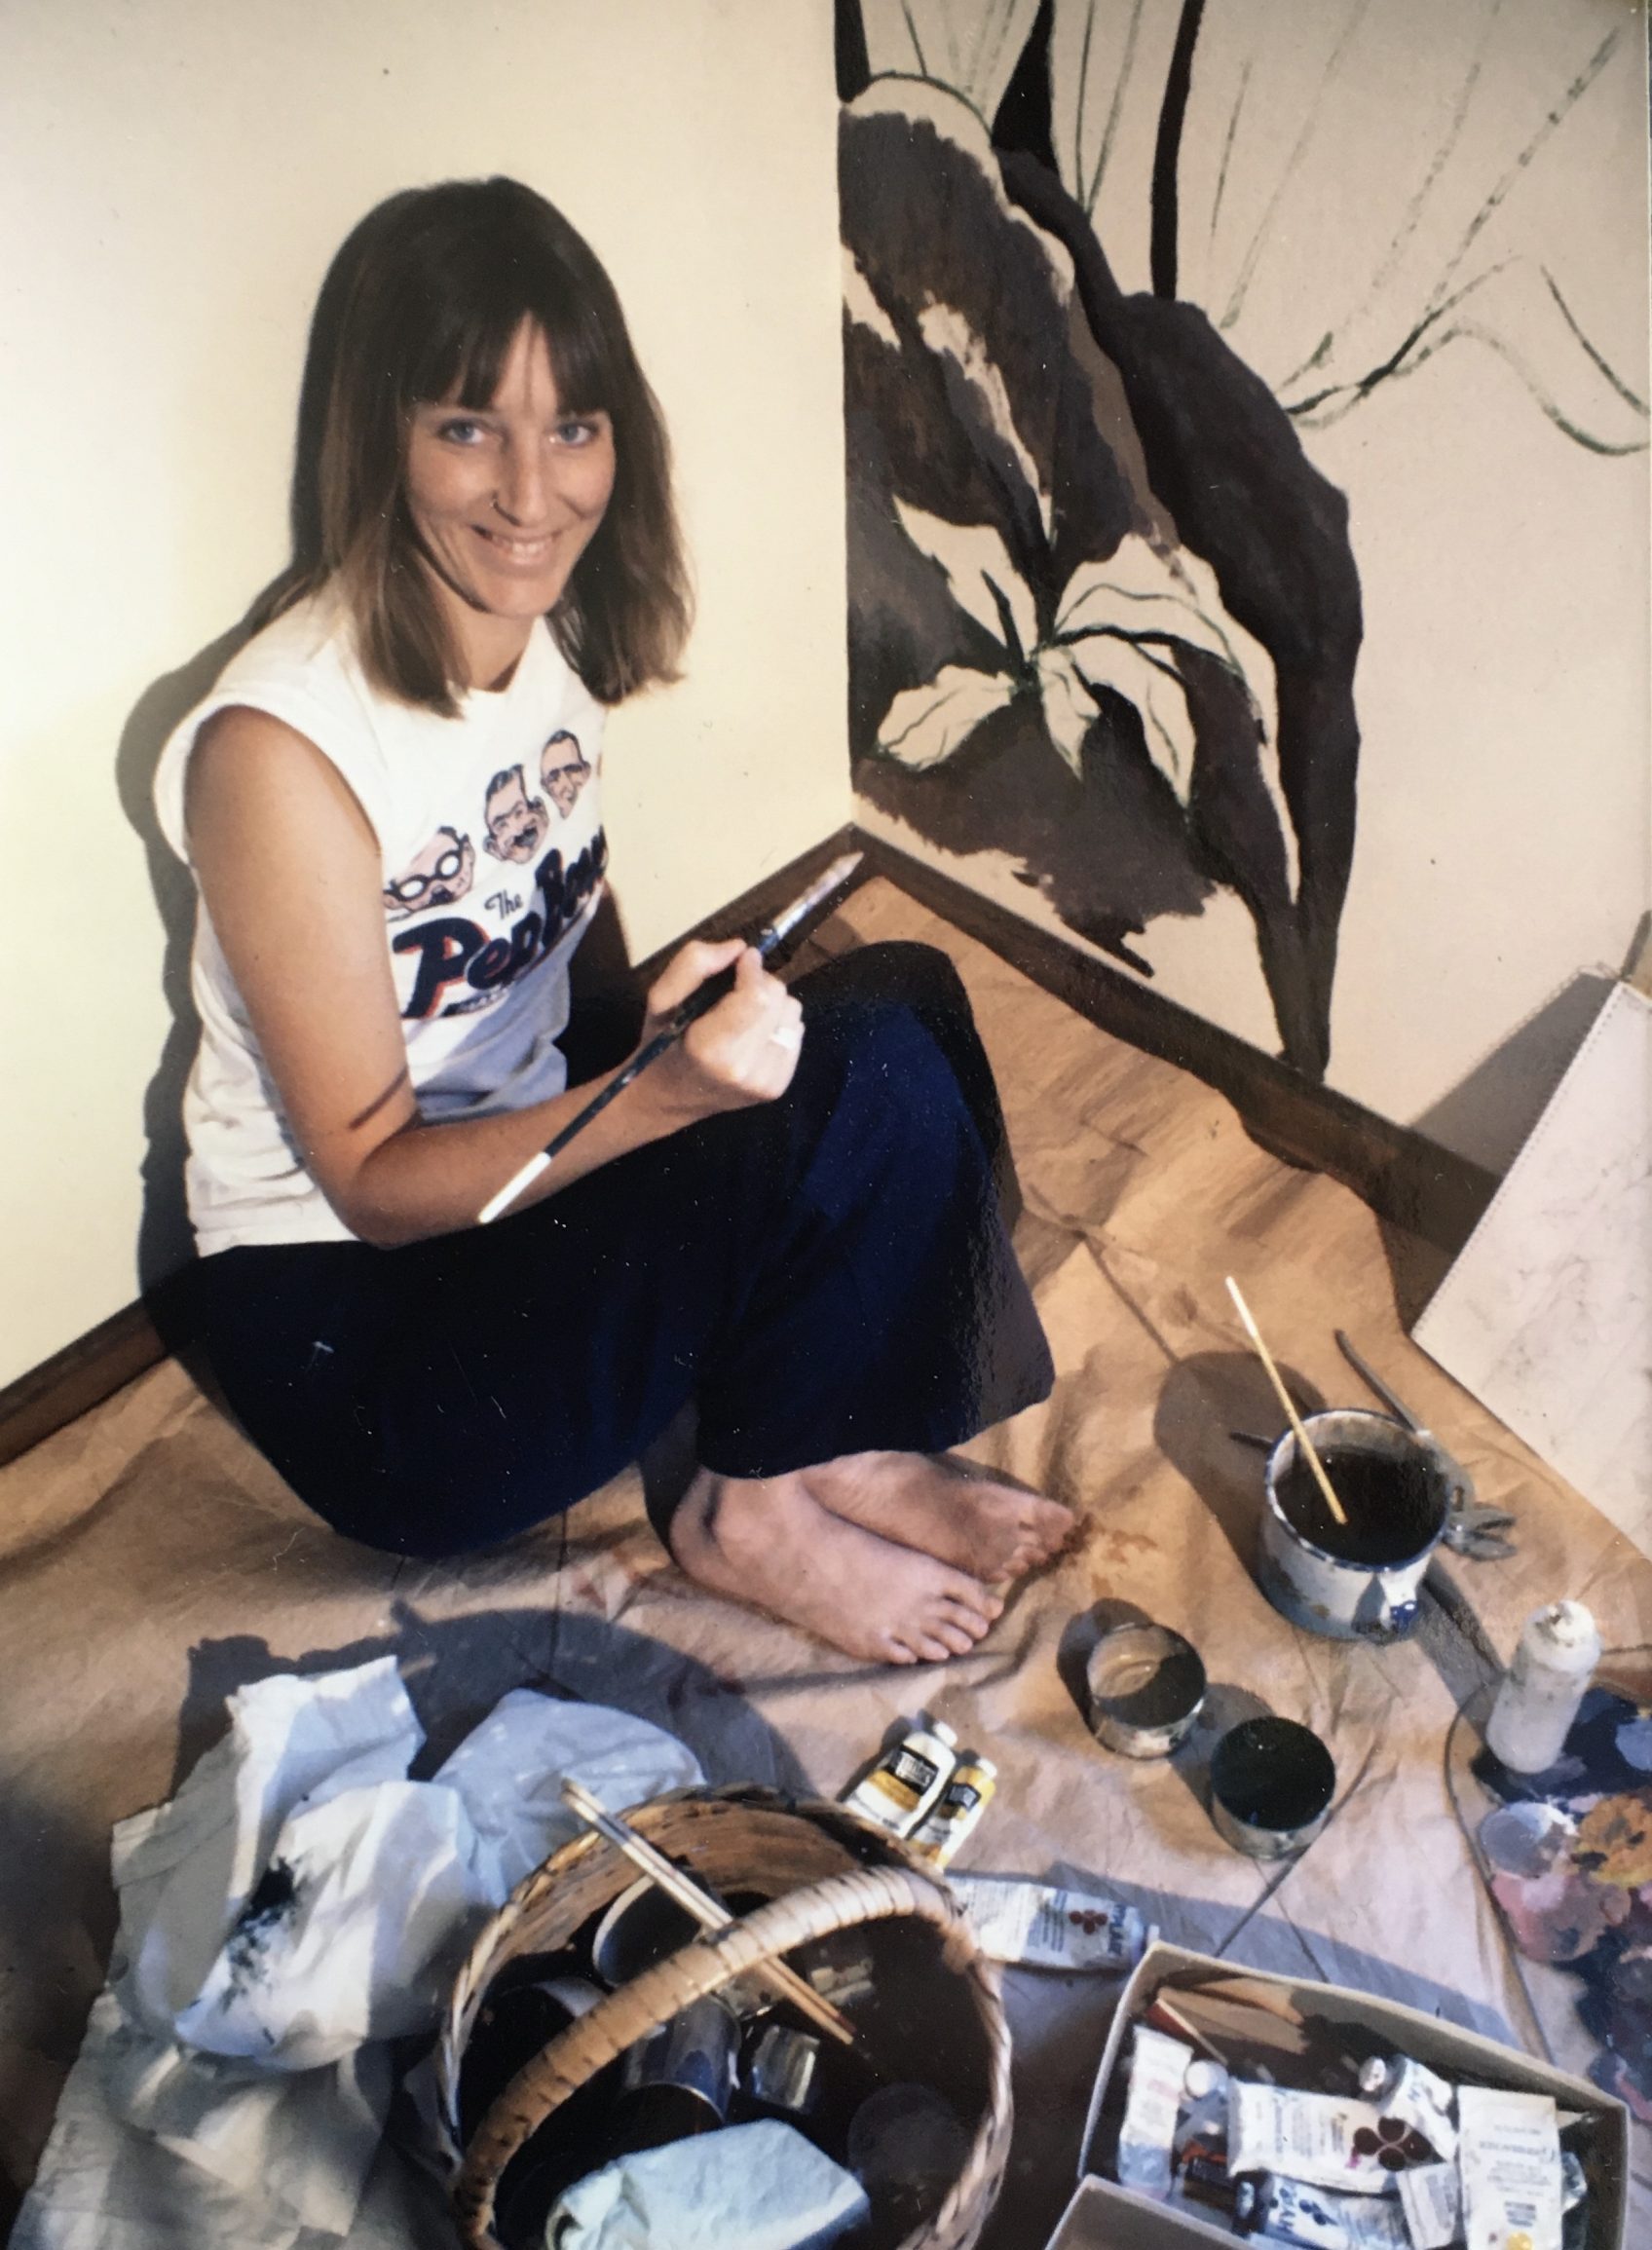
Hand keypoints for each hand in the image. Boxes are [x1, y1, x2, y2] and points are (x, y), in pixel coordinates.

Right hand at [642, 940, 803, 1119]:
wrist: (669, 1098)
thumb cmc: (662, 1044)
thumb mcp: (660, 999)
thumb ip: (693, 964)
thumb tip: (739, 948)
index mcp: (712, 1050)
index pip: (758, 996)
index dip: (752, 969)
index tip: (740, 961)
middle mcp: (746, 1070)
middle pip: (778, 998)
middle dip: (759, 984)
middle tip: (732, 994)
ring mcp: (766, 1082)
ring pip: (792, 1012)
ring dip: (771, 1005)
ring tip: (742, 1017)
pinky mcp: (779, 1086)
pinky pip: (796, 1032)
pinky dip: (777, 1025)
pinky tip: (752, 1035)